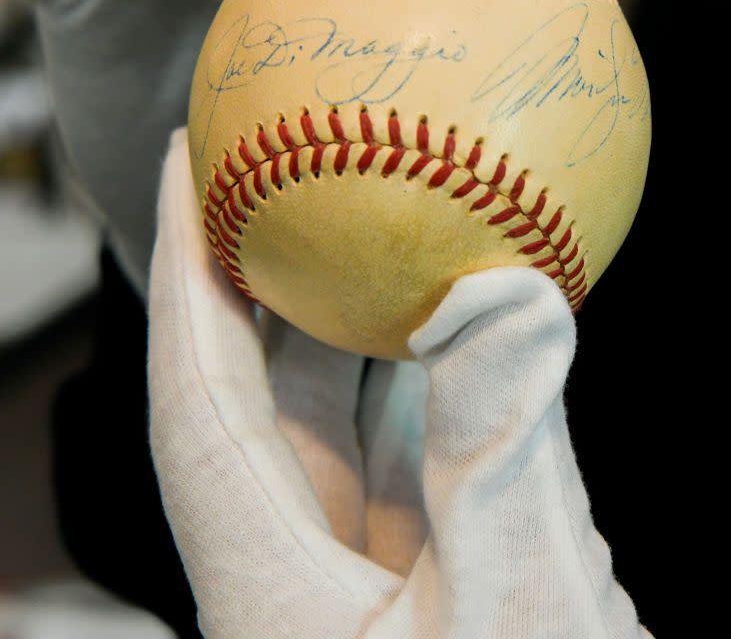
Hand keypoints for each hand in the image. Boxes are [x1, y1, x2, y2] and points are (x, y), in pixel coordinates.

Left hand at [149, 128, 651, 638]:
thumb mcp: (529, 617)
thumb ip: (507, 452)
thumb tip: (505, 286)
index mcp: (268, 590)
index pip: (193, 391)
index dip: (185, 265)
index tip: (190, 155)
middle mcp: (294, 573)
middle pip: (249, 386)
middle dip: (259, 268)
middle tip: (284, 159)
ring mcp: (360, 577)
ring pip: (332, 412)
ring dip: (349, 314)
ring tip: (372, 217)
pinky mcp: (425, 575)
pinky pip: (410, 444)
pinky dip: (430, 372)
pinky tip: (463, 319)